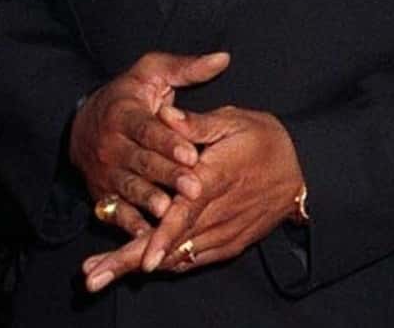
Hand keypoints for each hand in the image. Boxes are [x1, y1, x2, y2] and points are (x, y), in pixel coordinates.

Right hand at [69, 49, 229, 235]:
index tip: (192, 153)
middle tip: (195, 188)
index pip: (147, 130)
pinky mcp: (102, 194)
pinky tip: (148, 235)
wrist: (81, 123)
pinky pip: (115, 211)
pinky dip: (129, 224)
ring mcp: (104, 172)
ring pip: (129, 189)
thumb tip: (223, 58)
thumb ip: (187, 68)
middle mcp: (110, 145)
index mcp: (124, 114)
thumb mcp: (152, 72)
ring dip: (149, 202)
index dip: (168, 142)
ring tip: (171, 213)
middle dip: (168, 176)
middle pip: (141, 163)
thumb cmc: (129, 94)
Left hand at [81, 104, 303, 289]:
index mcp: (216, 179)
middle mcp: (217, 213)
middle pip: (170, 244)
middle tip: (91, 279)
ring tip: (98, 276)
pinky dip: (162, 263)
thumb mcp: (235, 121)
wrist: (302, 172)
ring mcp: (222, 234)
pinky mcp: (227, 244)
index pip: (184, 213)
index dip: (162, 237)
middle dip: (128, 262)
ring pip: (175, 257)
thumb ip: (196, 124)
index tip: (142, 258)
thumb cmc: (266, 140)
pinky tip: (134, 265)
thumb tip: (163, 115)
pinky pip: (190, 259)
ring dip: (136, 266)